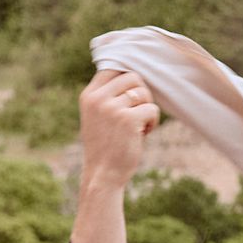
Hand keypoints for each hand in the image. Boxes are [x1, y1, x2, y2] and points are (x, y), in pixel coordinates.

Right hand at [78, 70, 158, 193]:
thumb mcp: (98, 117)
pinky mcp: (128, 119)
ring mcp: (112, 108)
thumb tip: (135, 77)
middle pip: (133, 77)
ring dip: (148, 109)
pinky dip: (153, 122)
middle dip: (142, 94)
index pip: (112, 68)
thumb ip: (109, 97)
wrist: (103, 174)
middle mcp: (98, 98)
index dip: (128, 79)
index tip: (133, 96)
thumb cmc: (105, 147)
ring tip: (140, 126)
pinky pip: (152, 110)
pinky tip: (144, 134)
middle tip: (140, 113)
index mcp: (89, 95)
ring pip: (144, 93)